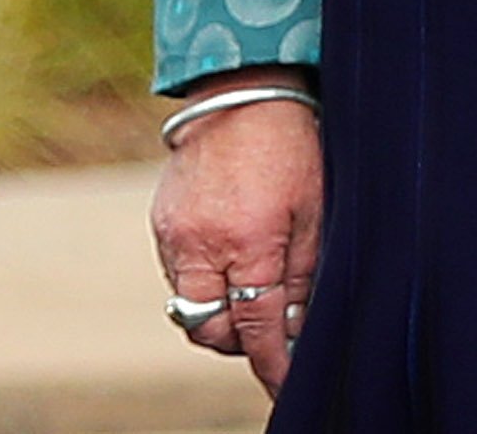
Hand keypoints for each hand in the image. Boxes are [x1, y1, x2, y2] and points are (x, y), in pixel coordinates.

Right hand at [154, 78, 320, 393]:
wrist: (240, 92)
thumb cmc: (291, 149)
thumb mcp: (314, 215)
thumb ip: (303, 278)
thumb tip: (296, 330)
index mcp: (249, 242)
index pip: (256, 329)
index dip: (272, 364)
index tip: (285, 385)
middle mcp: (202, 243)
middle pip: (211, 330)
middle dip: (240, 342)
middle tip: (268, 332)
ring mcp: (174, 232)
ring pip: (188, 307)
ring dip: (218, 312)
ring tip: (249, 292)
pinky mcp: (161, 220)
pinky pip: (177, 275)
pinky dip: (201, 281)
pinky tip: (228, 260)